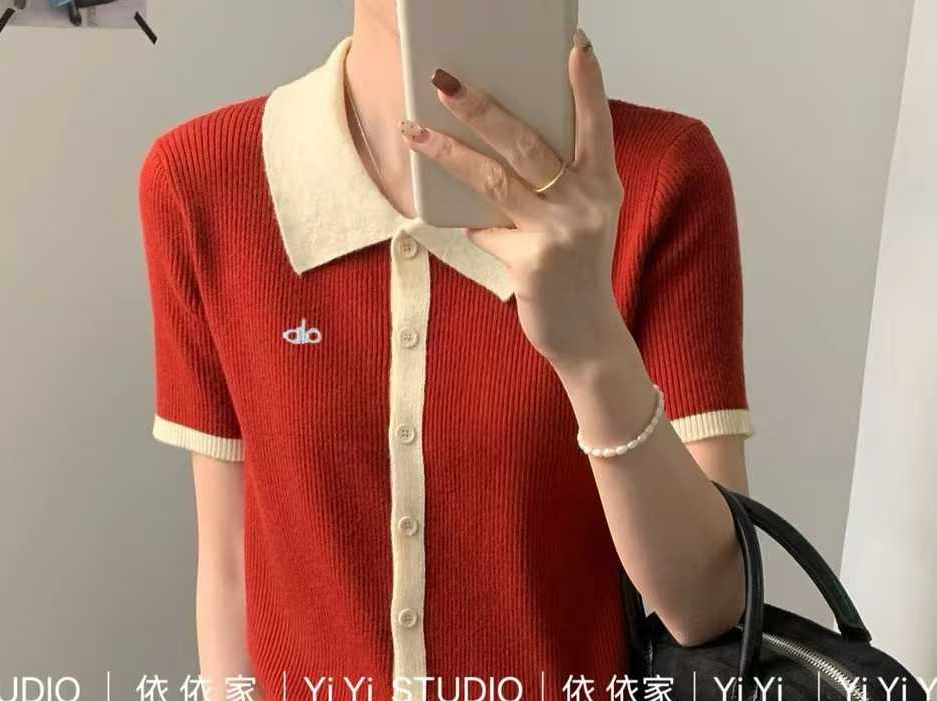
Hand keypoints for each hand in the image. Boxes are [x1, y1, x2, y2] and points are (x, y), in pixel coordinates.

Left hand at [398, 29, 628, 376]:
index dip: (586, 85)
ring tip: (413, 131)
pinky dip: (475, 228)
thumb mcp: (582, 220)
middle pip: (525, 142)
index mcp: (603, 185)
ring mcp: (557, 232)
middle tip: (446, 81)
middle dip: (481, 108)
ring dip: (447, 152)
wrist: (587, 336)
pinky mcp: (530, 262)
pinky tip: (471, 228)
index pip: (595, 124)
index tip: (575, 47)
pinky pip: (485, 231)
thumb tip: (496, 150)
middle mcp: (585, 203)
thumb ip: (557, 185)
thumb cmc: (577, 273)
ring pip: (492, 179)